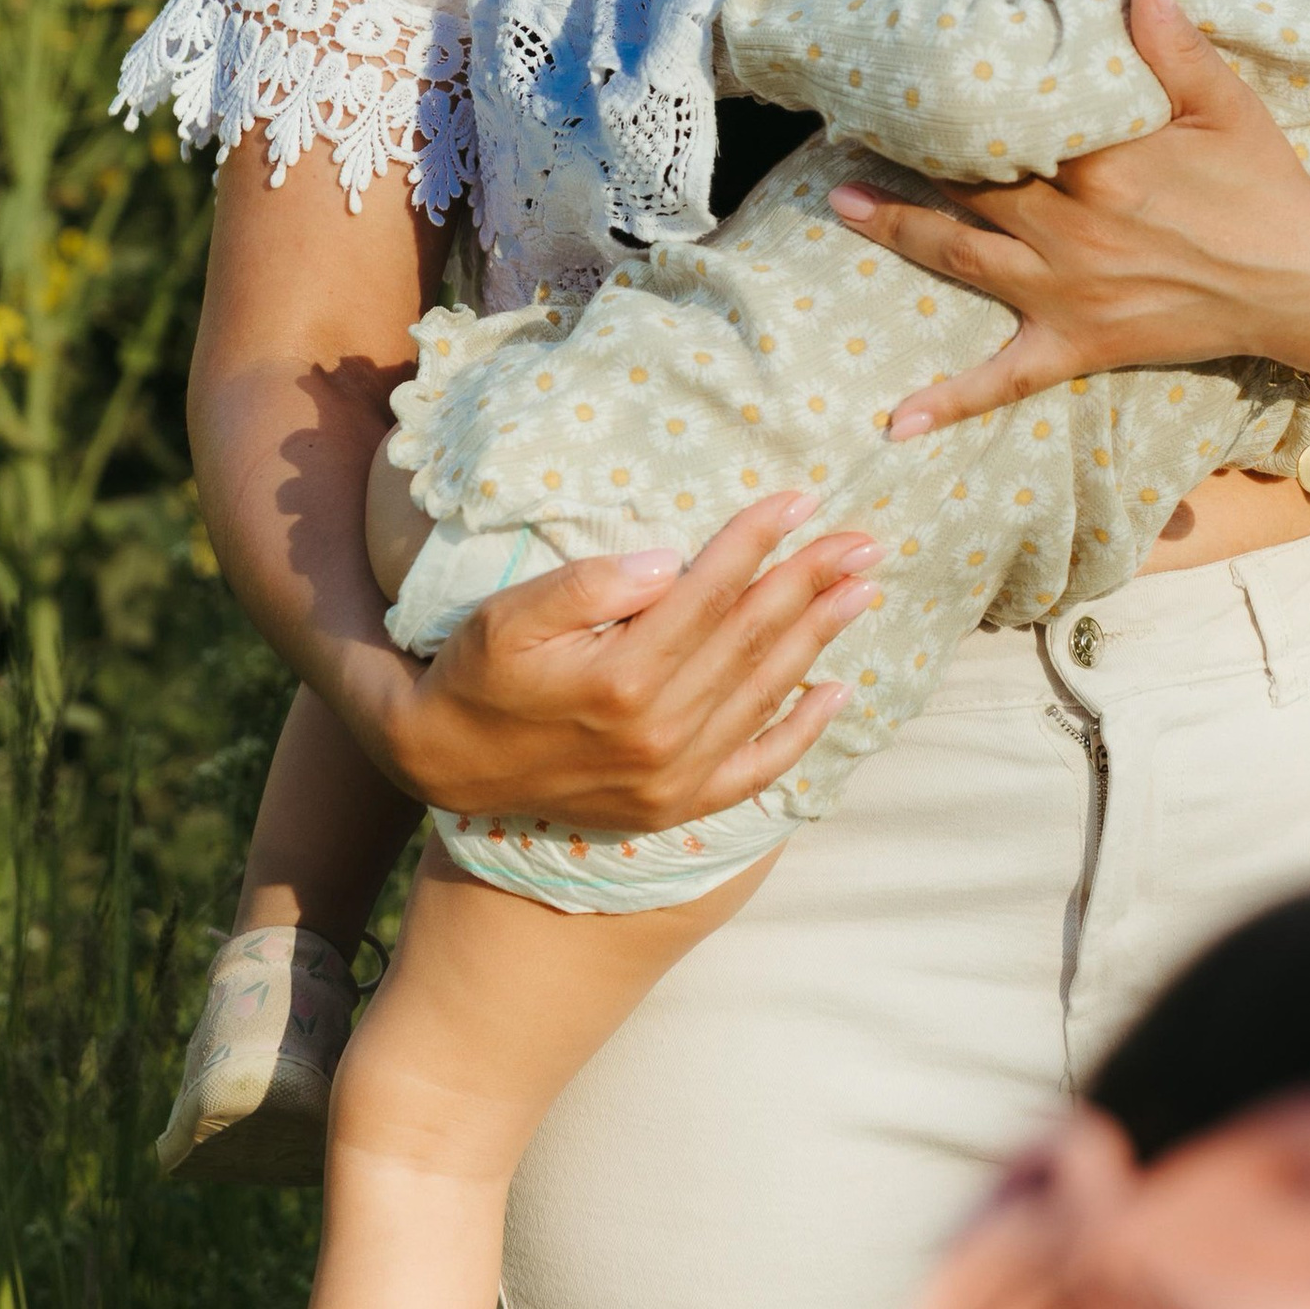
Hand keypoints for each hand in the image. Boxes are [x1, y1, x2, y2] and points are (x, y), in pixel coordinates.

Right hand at [385, 488, 881, 832]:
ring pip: (764, 695)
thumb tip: (665, 561)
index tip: (801, 501)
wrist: (446, 765)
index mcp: (622, 679)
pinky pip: (754, 771)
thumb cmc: (478, 672)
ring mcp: (671, 776)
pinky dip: (800, 734)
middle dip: (811, 583)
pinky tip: (835, 694)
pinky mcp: (672, 806)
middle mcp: (658, 733)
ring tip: (861, 593)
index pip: (711, 594)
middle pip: (752, 640)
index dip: (759, 542)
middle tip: (863, 542)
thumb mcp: (509, 615)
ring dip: (818, 640)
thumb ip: (587, 585)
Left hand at [829, 0, 1309, 437]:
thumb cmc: (1265, 183)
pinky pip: (1005, 378)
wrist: (1305, 280)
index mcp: (1099, 163)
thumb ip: (1173, 42)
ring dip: (900, 231)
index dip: (953, 98)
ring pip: (962, 257)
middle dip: (908, 152)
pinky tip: (898, 422)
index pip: (1005, 122)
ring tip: (843, 205)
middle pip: (968, 183)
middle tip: (849, 123)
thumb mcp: (1223, 103)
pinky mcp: (1078, 344)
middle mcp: (1070, 228)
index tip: (908, 69)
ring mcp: (1066, 291)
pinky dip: (951, 401)